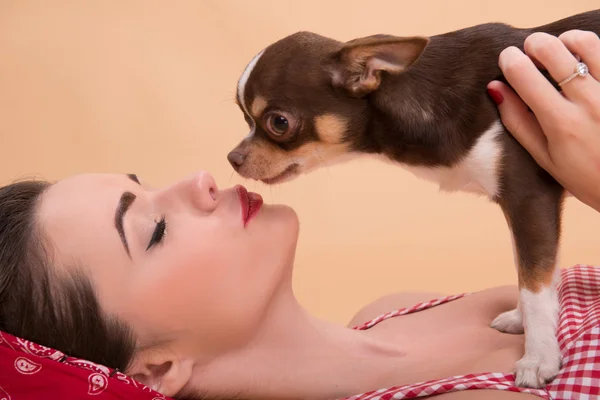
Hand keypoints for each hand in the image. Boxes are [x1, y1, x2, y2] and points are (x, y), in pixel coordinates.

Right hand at [487, 30, 599, 211]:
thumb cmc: (585, 176)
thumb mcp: (544, 157)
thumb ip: (518, 121)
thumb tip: (495, 89)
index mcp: (561, 123)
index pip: (526, 77)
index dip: (510, 60)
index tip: (506, 57)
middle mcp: (589, 103)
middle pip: (555, 52)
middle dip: (535, 43)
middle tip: (529, 49)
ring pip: (586, 45)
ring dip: (565, 40)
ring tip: (558, 49)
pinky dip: (590, 49)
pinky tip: (581, 59)